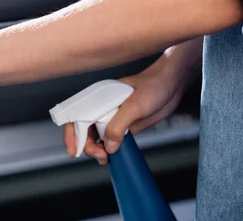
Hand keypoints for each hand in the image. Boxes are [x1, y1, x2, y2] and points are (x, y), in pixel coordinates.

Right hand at [63, 57, 190, 164]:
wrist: (171, 85)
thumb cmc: (152, 86)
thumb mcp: (135, 106)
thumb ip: (119, 125)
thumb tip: (109, 146)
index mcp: (97, 98)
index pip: (76, 117)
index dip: (72, 134)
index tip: (74, 151)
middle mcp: (101, 108)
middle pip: (83, 130)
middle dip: (87, 146)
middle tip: (100, 156)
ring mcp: (112, 118)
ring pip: (96, 137)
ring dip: (97, 150)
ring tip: (105, 158)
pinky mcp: (123, 125)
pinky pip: (110, 140)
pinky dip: (108, 149)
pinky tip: (111, 156)